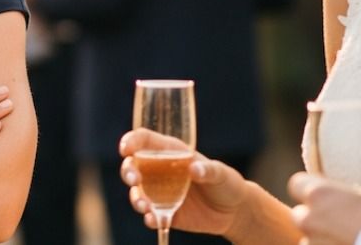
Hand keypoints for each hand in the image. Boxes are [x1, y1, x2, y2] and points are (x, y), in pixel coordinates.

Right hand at [118, 128, 249, 236]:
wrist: (234, 211)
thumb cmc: (226, 183)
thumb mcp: (222, 173)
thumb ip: (209, 169)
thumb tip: (194, 169)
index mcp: (171, 152)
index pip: (145, 141)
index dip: (132, 141)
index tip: (125, 149)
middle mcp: (160, 170)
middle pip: (133, 166)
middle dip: (128, 171)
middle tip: (135, 180)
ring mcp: (160, 193)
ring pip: (138, 193)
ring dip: (136, 198)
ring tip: (144, 207)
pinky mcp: (165, 213)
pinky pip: (151, 215)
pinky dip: (149, 218)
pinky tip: (154, 220)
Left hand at [287, 172, 360, 244]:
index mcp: (319, 194)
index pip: (296, 184)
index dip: (309, 187)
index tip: (325, 193)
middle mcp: (308, 218)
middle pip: (299, 214)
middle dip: (313, 217)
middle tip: (336, 220)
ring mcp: (311, 243)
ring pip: (307, 239)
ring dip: (319, 238)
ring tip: (342, 239)